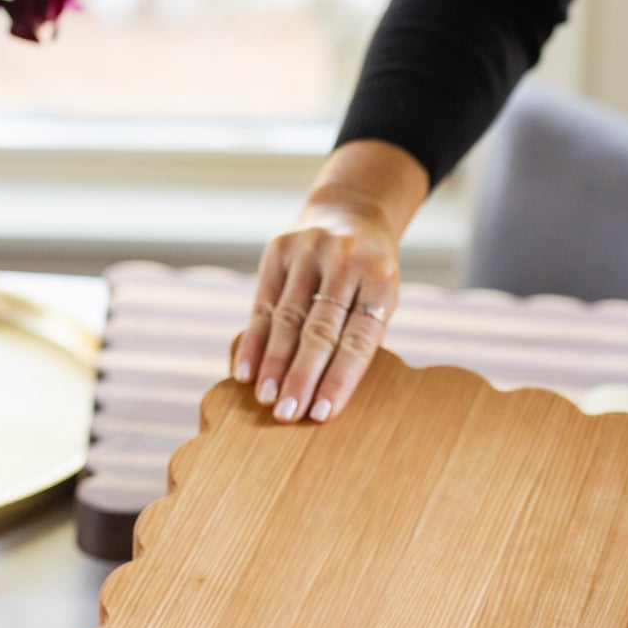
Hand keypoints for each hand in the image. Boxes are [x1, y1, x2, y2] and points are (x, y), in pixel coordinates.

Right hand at [233, 199, 400, 423]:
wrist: (350, 213)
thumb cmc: (368, 275)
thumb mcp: (380, 299)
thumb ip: (358, 339)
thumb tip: (324, 397)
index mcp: (382, 279)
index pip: (358, 338)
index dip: (339, 378)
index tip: (321, 414)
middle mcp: (346, 261)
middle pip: (320, 330)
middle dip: (302, 376)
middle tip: (288, 414)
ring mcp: (311, 251)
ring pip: (287, 318)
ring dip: (274, 364)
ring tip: (266, 399)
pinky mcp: (280, 249)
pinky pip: (262, 304)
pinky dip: (253, 342)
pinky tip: (245, 372)